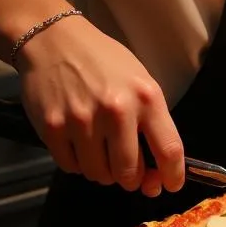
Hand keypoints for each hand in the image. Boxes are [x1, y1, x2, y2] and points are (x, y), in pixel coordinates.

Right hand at [16, 13, 184, 196]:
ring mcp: (82, 121)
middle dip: (133, 179)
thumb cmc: (103, 61)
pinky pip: (71, 167)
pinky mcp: (53, 128)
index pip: (169, 150)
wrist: (55, 41)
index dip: (172, 176)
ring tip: (101, 150)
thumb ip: (151, 122)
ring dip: (103, 171)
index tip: (170, 185)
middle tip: (129, 171)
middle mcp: (117, 111)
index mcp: (146, 98)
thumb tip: (156, 169)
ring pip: (99, 174)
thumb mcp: (140, 81)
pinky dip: (78, 163)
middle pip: (130, 173)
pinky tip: (79, 144)